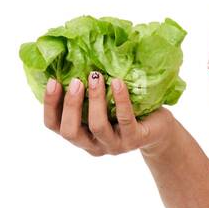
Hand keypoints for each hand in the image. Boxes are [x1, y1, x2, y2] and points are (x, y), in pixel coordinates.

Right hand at [43, 70, 174, 155]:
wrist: (159, 129)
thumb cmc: (125, 112)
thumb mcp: (102, 104)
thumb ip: (86, 94)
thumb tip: (69, 61)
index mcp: (80, 136)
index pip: (54, 125)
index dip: (50, 105)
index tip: (52, 81)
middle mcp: (94, 146)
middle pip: (70, 131)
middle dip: (70, 105)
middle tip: (75, 81)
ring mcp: (115, 145)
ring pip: (97, 126)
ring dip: (94, 99)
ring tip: (95, 77)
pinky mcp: (135, 139)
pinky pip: (125, 119)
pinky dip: (120, 99)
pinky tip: (117, 82)